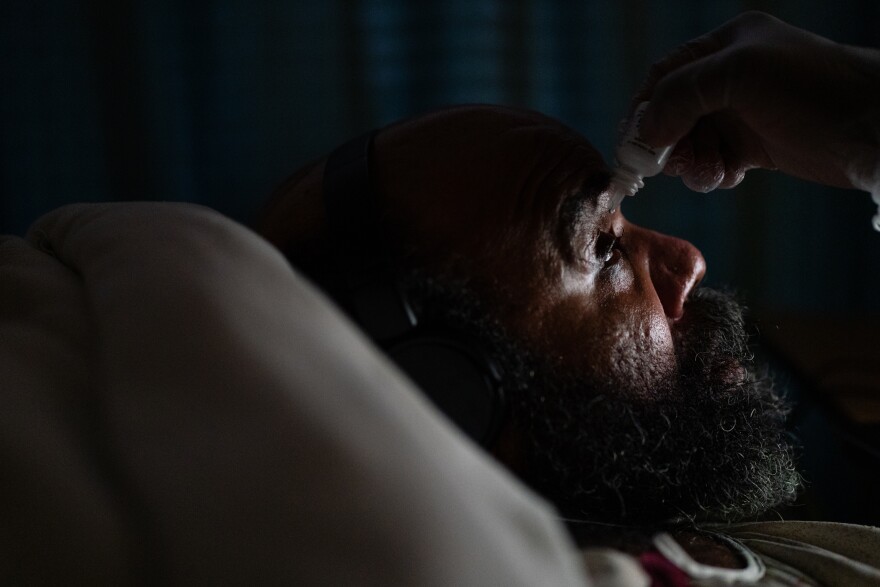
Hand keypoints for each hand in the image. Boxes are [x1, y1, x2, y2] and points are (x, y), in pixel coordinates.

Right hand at [631, 11, 879, 193]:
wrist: (874, 127)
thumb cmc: (812, 89)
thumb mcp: (738, 74)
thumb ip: (681, 95)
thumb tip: (644, 131)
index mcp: (727, 46)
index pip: (665, 75)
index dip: (643, 109)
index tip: (632, 144)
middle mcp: (732, 76)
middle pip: (674, 112)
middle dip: (667, 142)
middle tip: (668, 166)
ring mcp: (744, 112)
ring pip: (691, 141)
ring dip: (690, 162)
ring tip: (708, 173)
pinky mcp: (757, 145)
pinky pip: (715, 161)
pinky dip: (712, 172)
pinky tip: (728, 176)